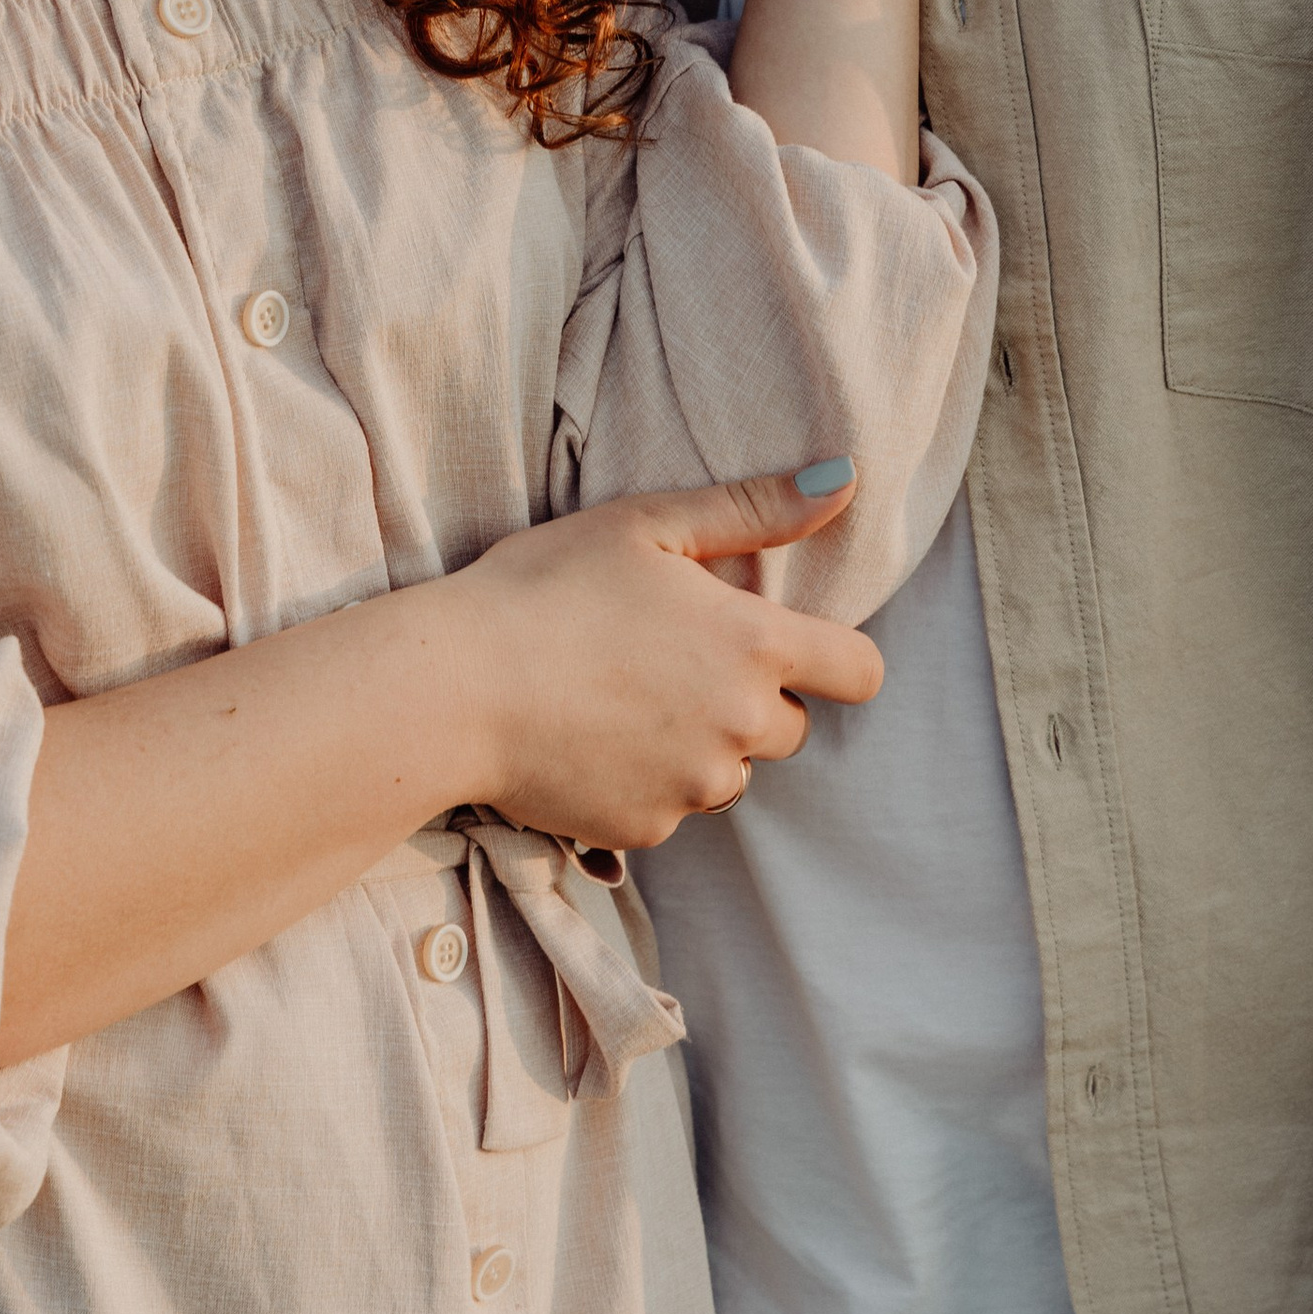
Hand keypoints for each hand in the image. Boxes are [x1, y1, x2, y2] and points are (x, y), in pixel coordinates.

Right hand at [434, 466, 883, 847]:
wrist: (453, 687)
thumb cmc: (546, 586)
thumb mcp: (647, 524)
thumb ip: (754, 508)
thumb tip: (843, 481)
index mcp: (751, 646)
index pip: (859, 672)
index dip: (838, 658)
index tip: (792, 645)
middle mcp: (738, 728)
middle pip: (791, 728)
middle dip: (751, 698)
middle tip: (672, 659)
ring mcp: (692, 789)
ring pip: (730, 772)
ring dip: (701, 744)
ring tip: (623, 698)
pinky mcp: (644, 832)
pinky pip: (671, 808)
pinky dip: (646, 781)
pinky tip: (589, 739)